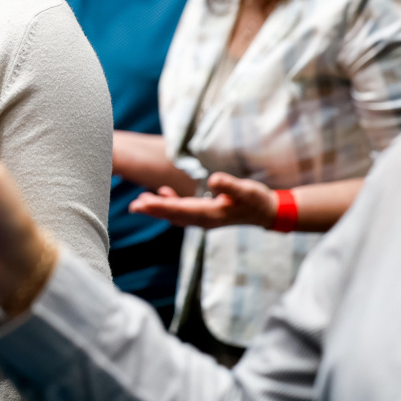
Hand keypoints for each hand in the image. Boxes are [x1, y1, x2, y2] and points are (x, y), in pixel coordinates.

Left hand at [129, 171, 277, 228]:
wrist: (267, 212)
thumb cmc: (257, 200)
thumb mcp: (246, 191)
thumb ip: (230, 186)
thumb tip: (214, 180)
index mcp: (210, 215)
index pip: (179, 210)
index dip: (159, 206)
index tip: (142, 204)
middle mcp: (204, 219)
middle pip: (173, 214)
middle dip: (153, 210)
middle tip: (132, 207)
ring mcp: (205, 218)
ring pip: (176, 214)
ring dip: (158, 208)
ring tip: (140, 202)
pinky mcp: (207, 213)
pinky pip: (184, 211)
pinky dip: (171, 204)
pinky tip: (163, 193)